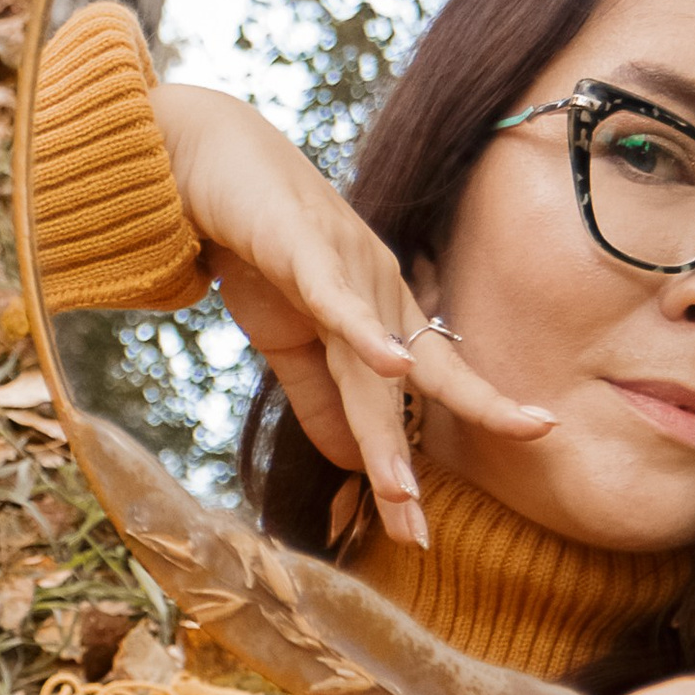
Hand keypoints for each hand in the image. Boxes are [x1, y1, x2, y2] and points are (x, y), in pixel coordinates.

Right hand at [151, 81, 549, 552]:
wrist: (204, 160)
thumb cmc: (253, 244)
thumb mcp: (287, 339)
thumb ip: (321, 400)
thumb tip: (355, 466)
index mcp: (380, 312)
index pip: (433, 381)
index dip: (469, 420)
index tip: (490, 474)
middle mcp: (380, 289)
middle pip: (406, 389)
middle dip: (407, 465)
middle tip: (422, 534)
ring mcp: (346, 265)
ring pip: (370, 364)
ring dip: (383, 431)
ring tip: (401, 494)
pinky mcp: (302, 246)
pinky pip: (337, 297)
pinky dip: (366, 332)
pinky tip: (395, 366)